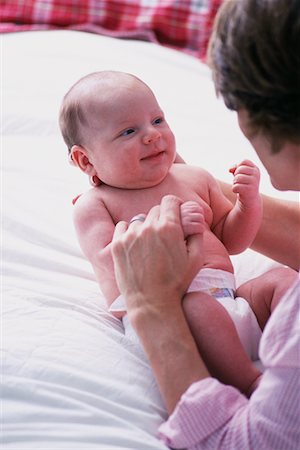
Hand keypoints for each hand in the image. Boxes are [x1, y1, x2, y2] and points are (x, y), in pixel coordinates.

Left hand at [111, 195, 203, 319]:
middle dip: (162, 219)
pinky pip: (123, 226)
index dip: (175, 206)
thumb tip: (195, 217)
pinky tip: (136, 246)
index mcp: (169, 228)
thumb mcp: (196, 258)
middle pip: (155, 209)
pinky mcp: (116, 244)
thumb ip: (197, 233)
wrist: (151, 303)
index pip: (170, 200)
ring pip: (139, 220)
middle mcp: (148, 228)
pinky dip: (129, 232)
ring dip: (146, 227)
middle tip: (165, 237)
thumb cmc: (176, 283)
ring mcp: (130, 236)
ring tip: (150, 247)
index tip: (176, 215)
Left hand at [230, 159, 259, 206]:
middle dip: (235, 176)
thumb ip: (235, 168)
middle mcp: (256, 174)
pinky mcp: (249, 190)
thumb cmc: (244, 184)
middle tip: (238, 182)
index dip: (238, 167)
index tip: (240, 173)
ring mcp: (254, 182)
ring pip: (237, 178)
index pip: (244, 161)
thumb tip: (230, 169)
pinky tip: (239, 192)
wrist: (250, 200)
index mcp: (255, 169)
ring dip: (235, 183)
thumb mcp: (240, 174)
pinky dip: (234, 189)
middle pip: (239, 169)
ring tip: (239, 186)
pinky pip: (236, 187)